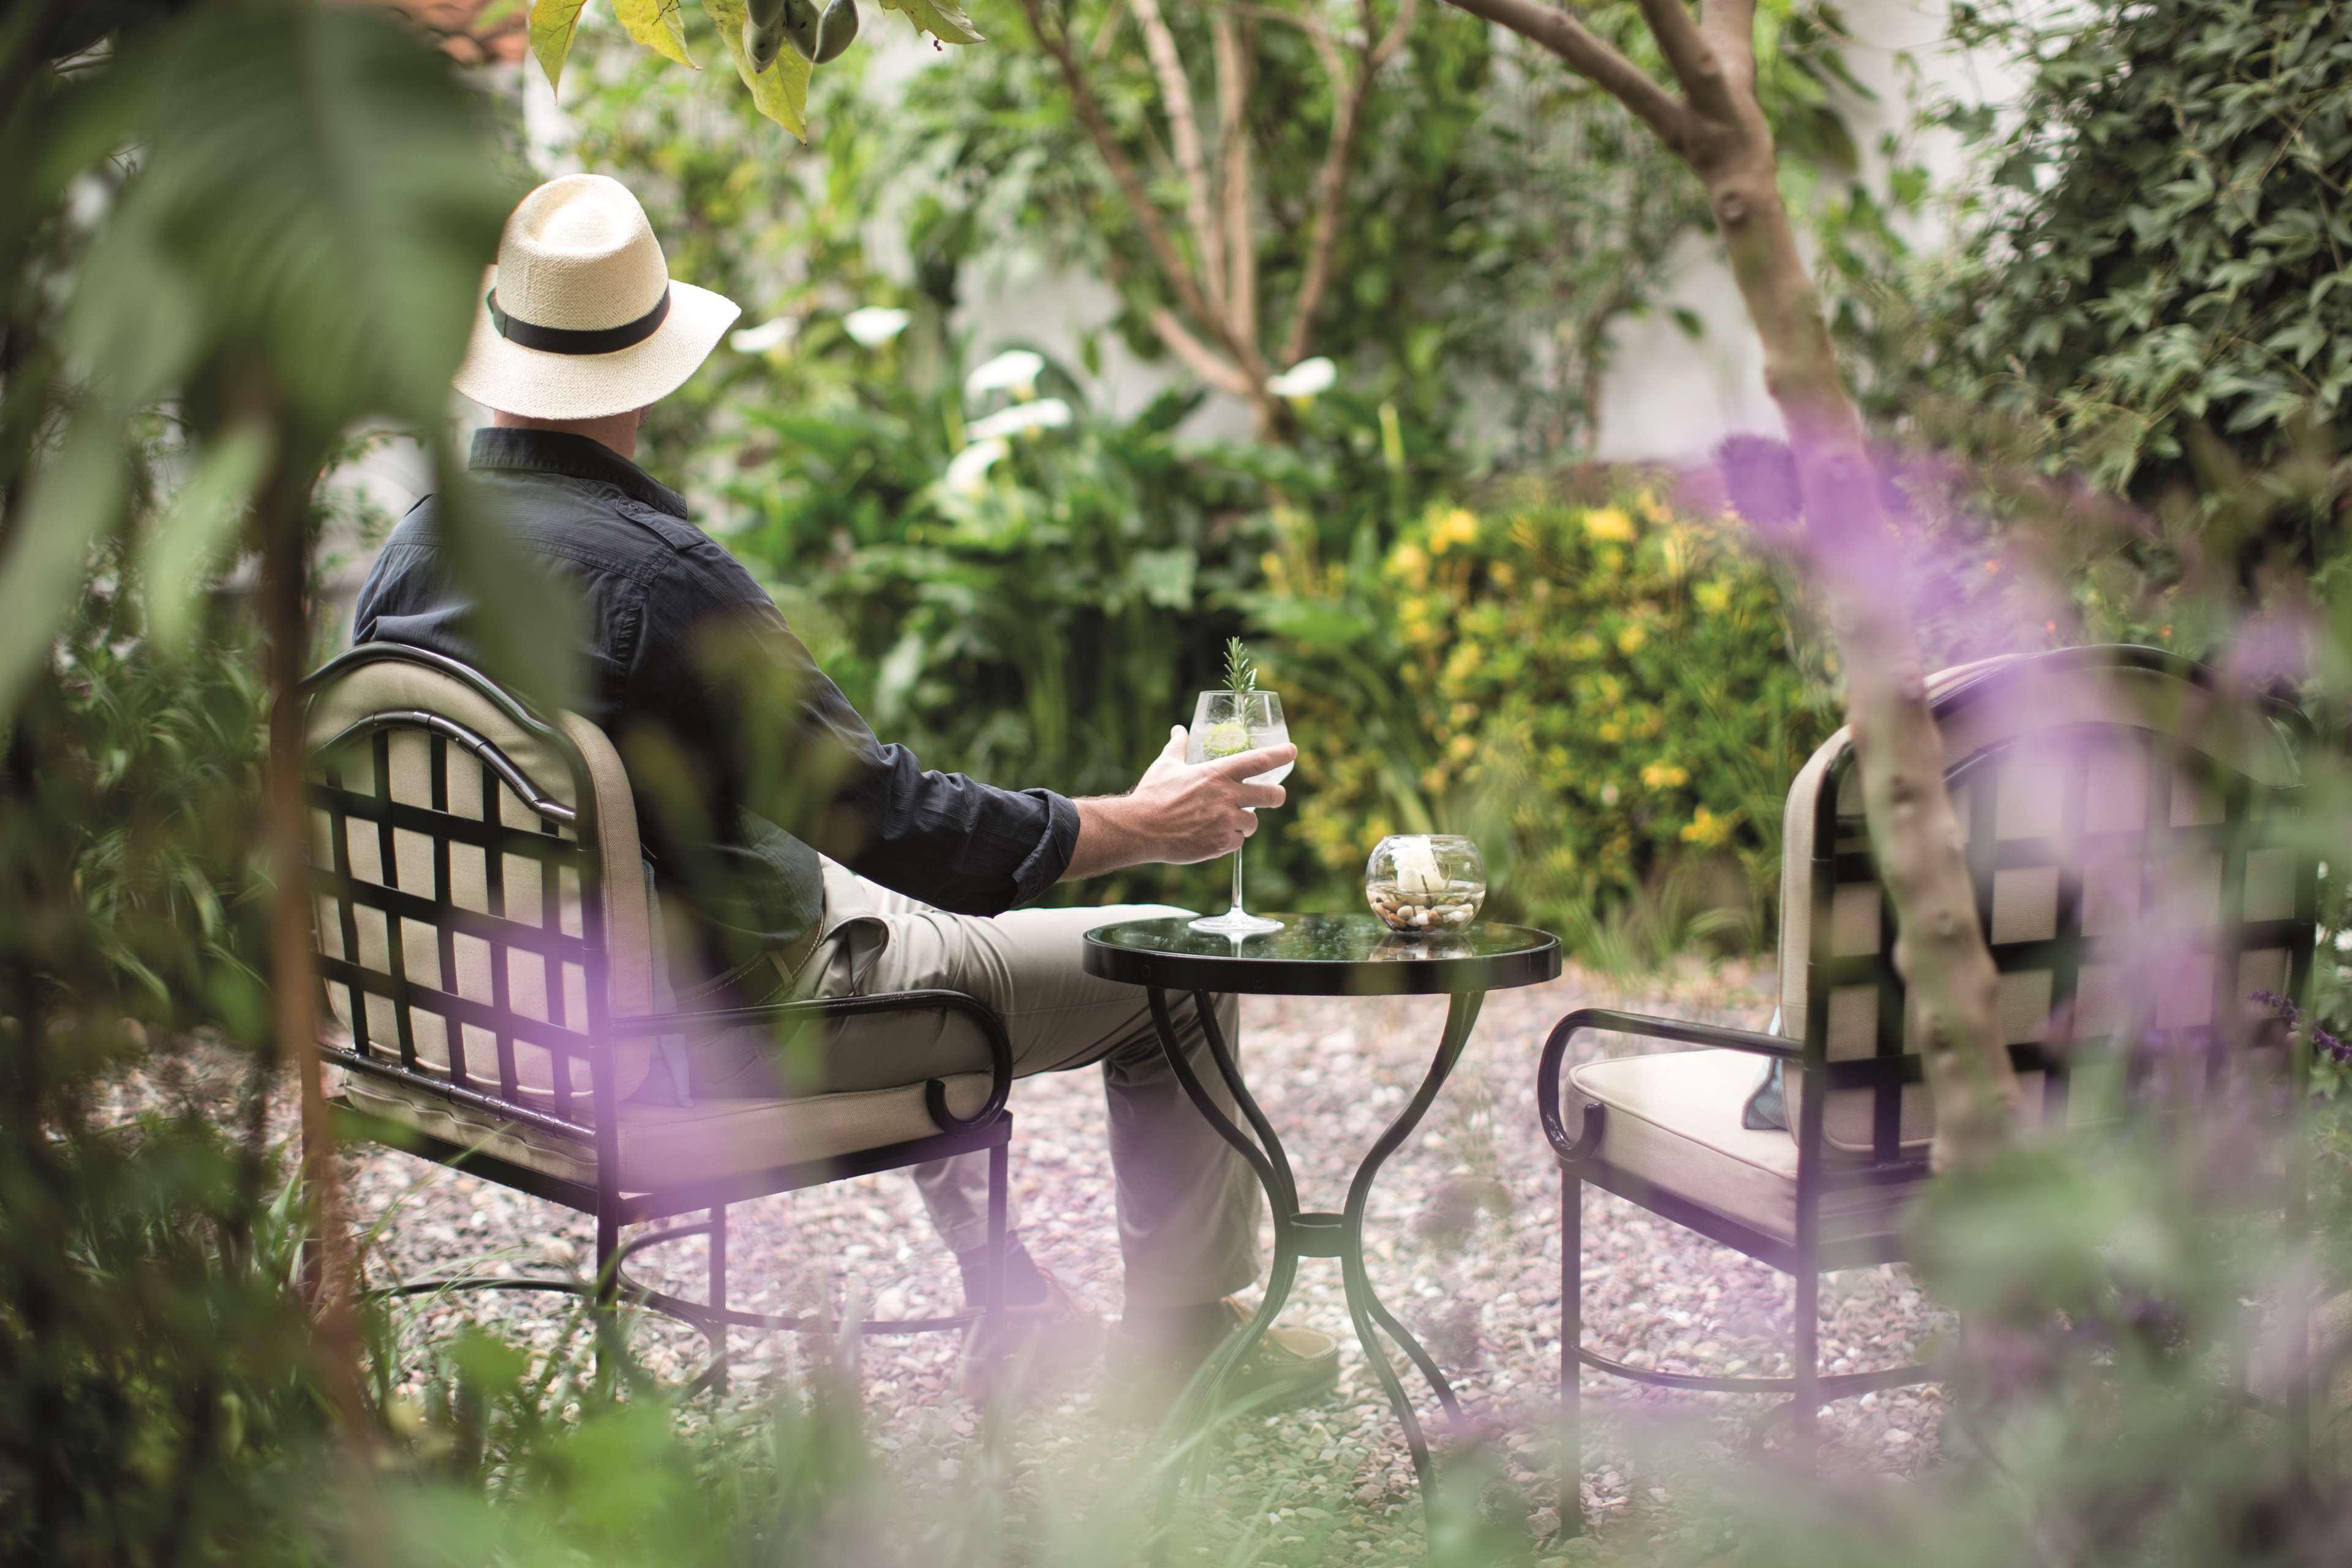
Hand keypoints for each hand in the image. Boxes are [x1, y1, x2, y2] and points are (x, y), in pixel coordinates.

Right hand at [1127, 725, 1292, 864]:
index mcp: (1217, 773)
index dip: (1280, 755)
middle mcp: (1228, 796)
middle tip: (1275, 796)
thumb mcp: (1166, 765)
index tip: (1293, 751)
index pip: (1258, 760)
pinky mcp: (1222, 843)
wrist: (1141, 829)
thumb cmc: (1153, 795)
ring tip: (1228, 821)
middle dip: (1276, 796)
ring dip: (1245, 822)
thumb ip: (1178, 746)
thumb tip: (1178, 730)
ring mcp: (1227, 821)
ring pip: (1253, 823)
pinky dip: (1230, 840)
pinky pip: (1238, 842)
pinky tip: (1214, 836)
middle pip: (1271, 795)